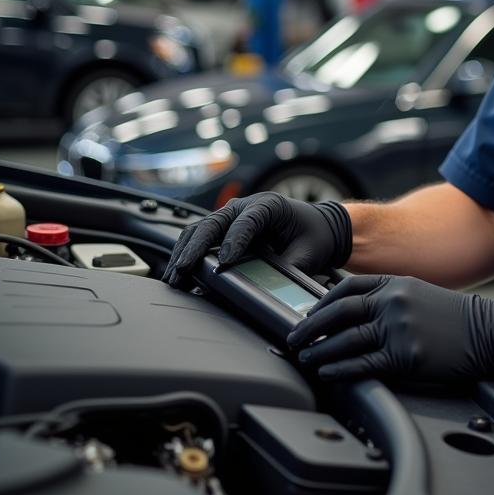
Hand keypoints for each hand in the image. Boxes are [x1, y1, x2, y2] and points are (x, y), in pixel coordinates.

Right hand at [163, 193, 351, 286]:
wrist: (319, 226)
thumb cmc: (315, 235)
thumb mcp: (309, 252)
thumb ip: (291, 267)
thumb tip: (273, 290)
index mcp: (270, 204)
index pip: (248, 220)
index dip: (234, 240)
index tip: (224, 263)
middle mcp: (246, 205)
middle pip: (214, 222)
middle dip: (197, 248)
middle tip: (183, 271)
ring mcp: (232, 215)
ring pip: (200, 228)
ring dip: (185, 252)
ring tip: (174, 277)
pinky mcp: (224, 228)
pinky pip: (200, 238)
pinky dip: (187, 254)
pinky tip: (178, 273)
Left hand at [288, 274, 493, 382]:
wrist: (489, 330)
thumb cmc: (456, 317)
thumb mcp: (419, 294)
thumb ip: (388, 298)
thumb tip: (354, 313)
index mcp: (395, 283)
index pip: (347, 287)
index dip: (321, 302)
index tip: (308, 315)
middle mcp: (393, 301)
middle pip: (339, 312)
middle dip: (310, 327)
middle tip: (294, 338)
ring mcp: (398, 328)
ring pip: (346, 339)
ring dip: (320, 350)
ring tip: (306, 358)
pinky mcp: (406, 355)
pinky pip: (364, 363)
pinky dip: (340, 368)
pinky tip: (328, 372)